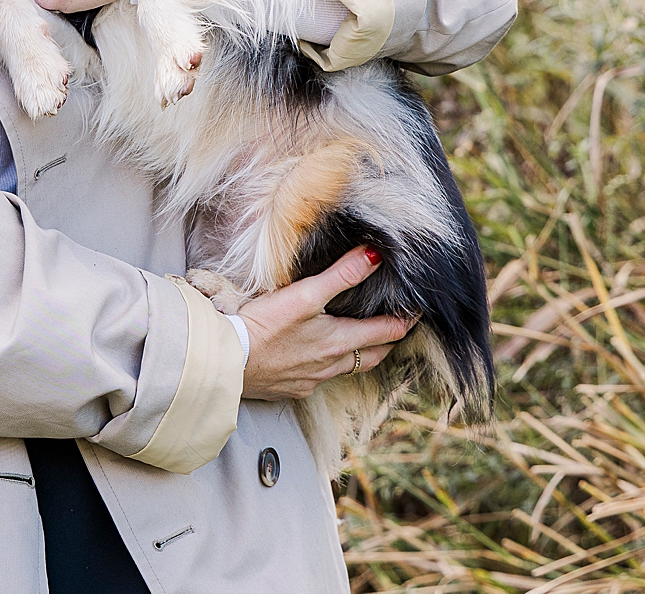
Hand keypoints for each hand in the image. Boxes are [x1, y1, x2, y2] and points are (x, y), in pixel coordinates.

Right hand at [237, 247, 415, 400]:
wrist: (226, 362)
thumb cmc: (264, 327)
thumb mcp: (305, 294)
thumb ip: (342, 275)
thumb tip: (376, 255)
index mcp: (340, 341)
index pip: (387, 332)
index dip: (406, 320)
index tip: (418, 310)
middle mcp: (331, 365)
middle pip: (373, 357)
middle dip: (387, 342)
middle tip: (396, 328)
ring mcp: (311, 380)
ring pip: (346, 369)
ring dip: (358, 356)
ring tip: (360, 342)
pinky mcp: (290, 388)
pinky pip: (317, 379)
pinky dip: (324, 367)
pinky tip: (313, 358)